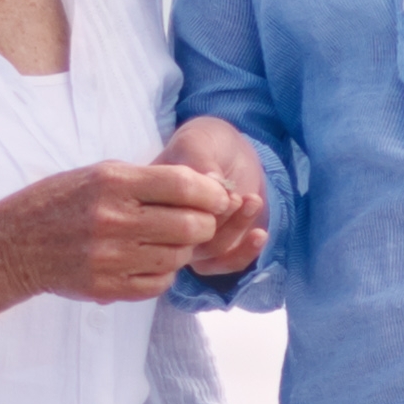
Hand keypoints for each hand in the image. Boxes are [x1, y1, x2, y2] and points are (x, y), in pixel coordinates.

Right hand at [0, 158, 232, 303]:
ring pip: (177, 258)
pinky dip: (163, 274)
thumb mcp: (98, 174)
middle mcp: (112, 220)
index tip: (216, 197)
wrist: (10, 245)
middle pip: (191, 226)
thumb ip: (149, 180)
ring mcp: (109, 258)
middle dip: (204, 224)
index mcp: (112, 183)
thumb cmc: (58, 203)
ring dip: (182, 250)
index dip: (211, 192)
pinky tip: (149, 262)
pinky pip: (158, 284)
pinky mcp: (105, 287)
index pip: (185, 185)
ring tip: (168, 242)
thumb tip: (206, 188)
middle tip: (197, 222)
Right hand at [155, 118, 271, 275]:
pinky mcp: (207, 254)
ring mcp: (181, 241)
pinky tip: (259, 235)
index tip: (220, 182)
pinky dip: (243, 253)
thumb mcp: (198, 139)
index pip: (165, 207)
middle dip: (217, 217)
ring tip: (252, 200)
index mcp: (143, 195)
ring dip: (235, 228)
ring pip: (204, 251)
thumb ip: (199, 157)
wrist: (231, 155)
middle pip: (183, 236)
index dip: (197, 199)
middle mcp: (156, 223)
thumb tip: (210, 181)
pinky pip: (220, 265)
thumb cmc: (207, 143)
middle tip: (236, 196)